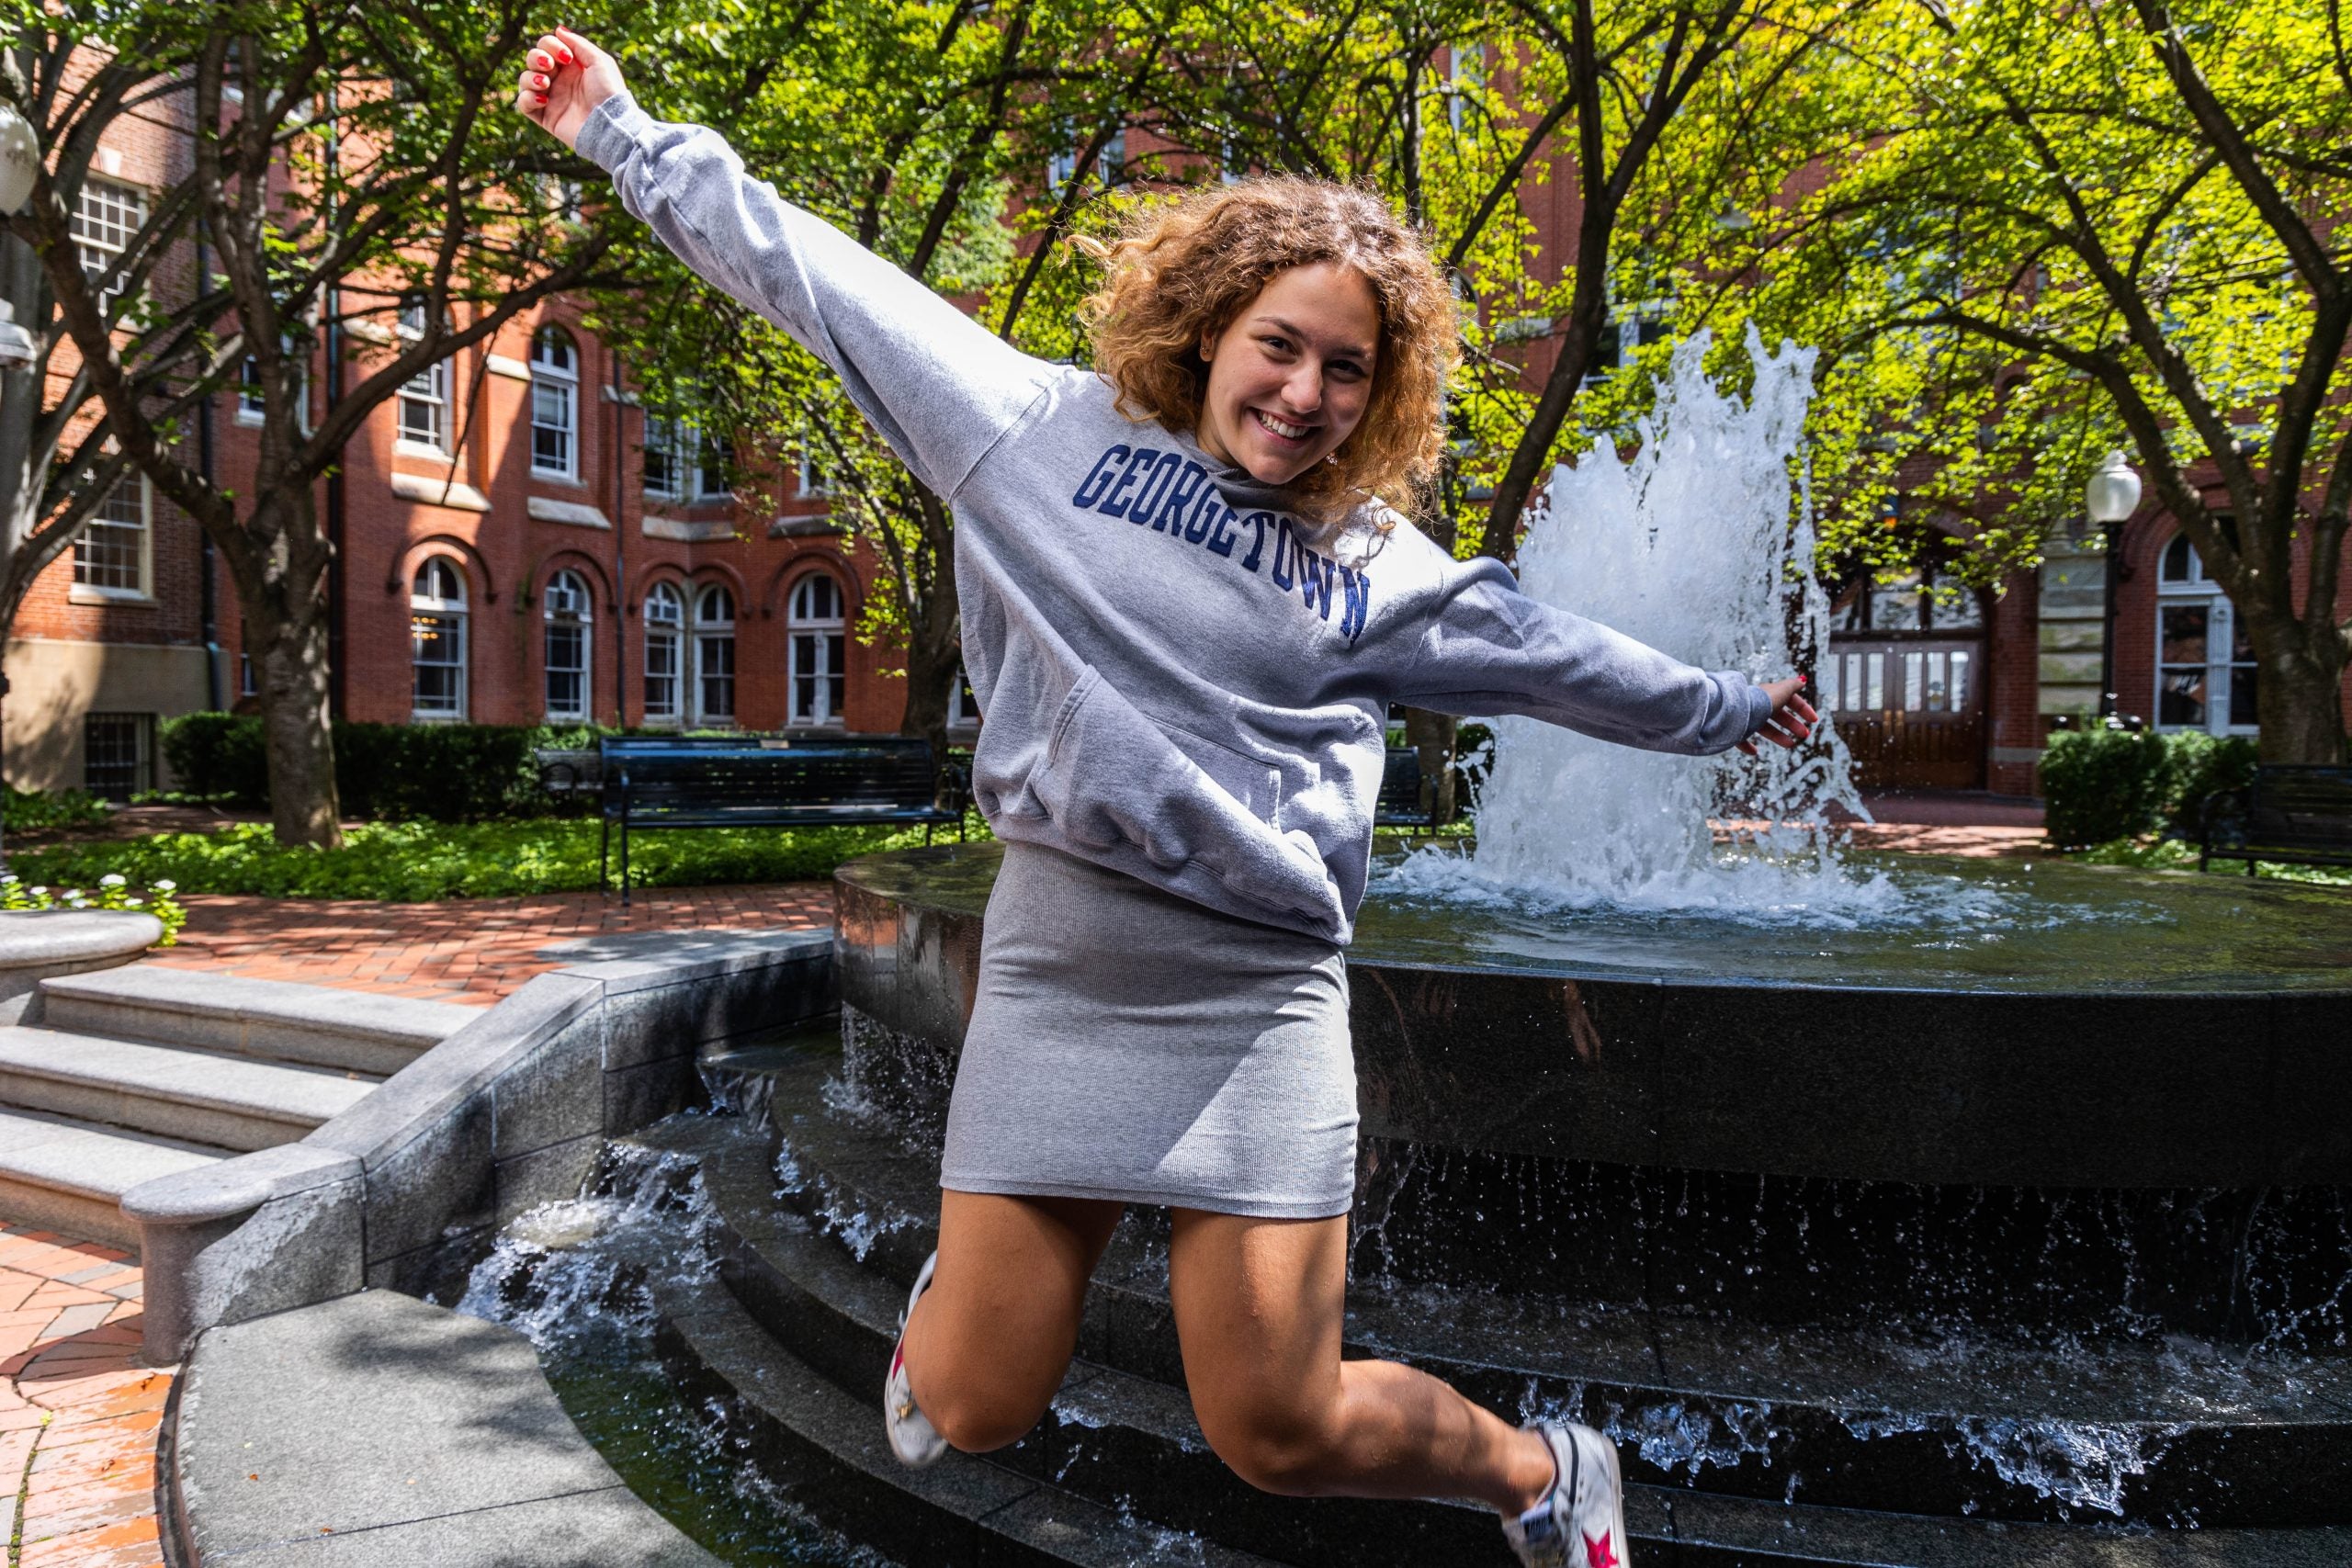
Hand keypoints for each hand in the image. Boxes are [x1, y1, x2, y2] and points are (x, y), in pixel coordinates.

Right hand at [515, 27, 625, 149]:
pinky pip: (523, 103)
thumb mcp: (599, 61)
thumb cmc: (609, 93)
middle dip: (536, 58)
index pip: (548, 46)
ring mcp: (552, 98)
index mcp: (571, 66)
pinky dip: (527, 98)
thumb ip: (578, 44)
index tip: (566, 57)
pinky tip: (544, 100)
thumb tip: (558, 30)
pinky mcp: (545, 116)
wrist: (609, 125)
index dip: (551, 46)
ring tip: (545, 85)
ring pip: (525, 79)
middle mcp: (559, 80)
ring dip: (531, 77)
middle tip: (550, 66)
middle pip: (533, 59)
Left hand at [1735, 675, 1816, 756]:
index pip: (1789, 699)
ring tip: (1791, 745)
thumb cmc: (1759, 702)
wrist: (1733, 712)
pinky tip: (1754, 752)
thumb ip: (1792, 687)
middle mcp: (1757, 704)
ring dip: (1778, 736)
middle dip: (1792, 723)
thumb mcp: (1780, 692)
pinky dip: (1748, 746)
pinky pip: (1741, 739)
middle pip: (1777, 714)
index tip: (1814, 720)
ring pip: (1763, 727)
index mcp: (1769, 694)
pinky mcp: (1733, 731)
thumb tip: (1802, 680)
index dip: (1803, 708)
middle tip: (1805, 735)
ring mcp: (1745, 718)